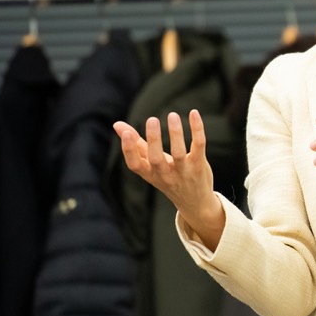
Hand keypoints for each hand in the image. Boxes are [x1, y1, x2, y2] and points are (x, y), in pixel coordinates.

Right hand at [113, 110, 224, 249]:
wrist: (195, 202)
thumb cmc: (169, 177)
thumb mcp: (151, 165)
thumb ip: (136, 145)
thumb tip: (117, 124)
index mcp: (150, 174)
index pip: (135, 165)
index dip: (129, 150)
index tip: (127, 132)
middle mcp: (165, 175)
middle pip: (156, 159)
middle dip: (153, 139)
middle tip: (152, 119)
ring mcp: (183, 172)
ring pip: (179, 153)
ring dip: (175, 133)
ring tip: (172, 115)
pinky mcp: (199, 165)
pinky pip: (198, 146)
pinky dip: (197, 129)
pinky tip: (194, 113)